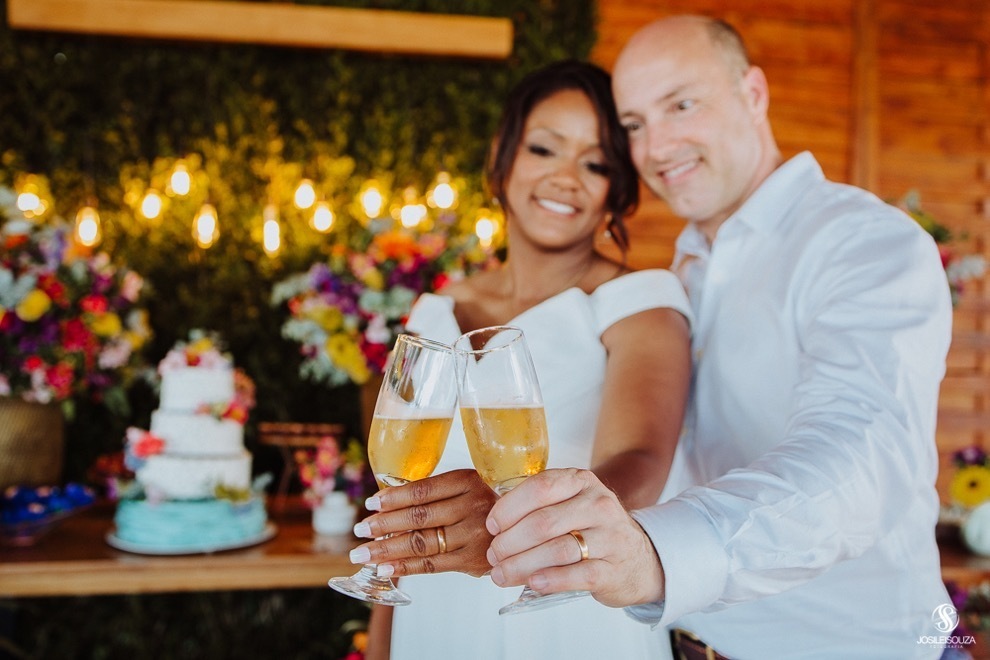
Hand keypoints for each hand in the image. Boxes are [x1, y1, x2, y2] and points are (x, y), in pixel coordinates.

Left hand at [350, 469, 496, 577]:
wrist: (525, 527)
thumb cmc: (487, 502)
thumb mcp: (469, 485)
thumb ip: (438, 491)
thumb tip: (389, 502)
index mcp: (468, 482)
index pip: (423, 490)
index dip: (394, 497)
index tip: (371, 503)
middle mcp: (472, 507)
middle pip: (419, 517)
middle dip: (383, 525)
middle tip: (360, 530)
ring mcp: (473, 535)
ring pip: (421, 543)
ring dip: (387, 549)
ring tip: (363, 553)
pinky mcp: (472, 561)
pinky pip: (431, 565)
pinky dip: (405, 567)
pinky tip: (384, 568)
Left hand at [486, 468, 664, 607]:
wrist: (640, 559)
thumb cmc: (592, 530)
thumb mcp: (572, 504)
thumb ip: (540, 506)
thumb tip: (495, 528)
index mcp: (581, 482)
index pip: (540, 488)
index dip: (509, 508)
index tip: (491, 526)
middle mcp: (598, 505)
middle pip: (543, 522)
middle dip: (510, 542)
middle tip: (494, 555)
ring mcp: (610, 537)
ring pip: (557, 549)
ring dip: (522, 564)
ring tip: (501, 574)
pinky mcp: (613, 569)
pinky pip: (578, 574)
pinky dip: (551, 579)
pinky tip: (533, 582)